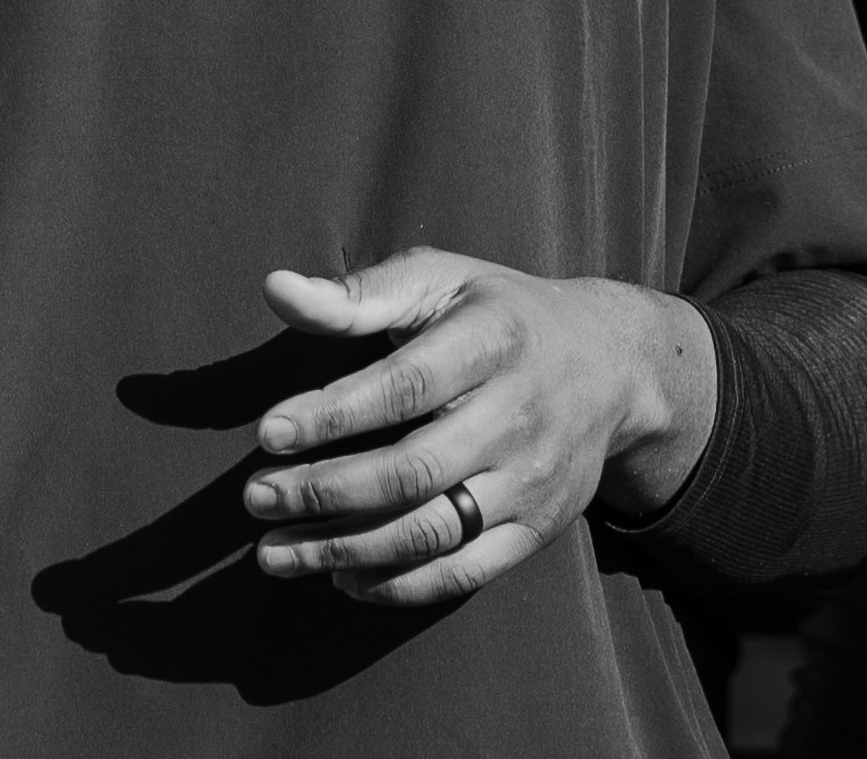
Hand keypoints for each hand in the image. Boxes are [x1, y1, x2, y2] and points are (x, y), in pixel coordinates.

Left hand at [242, 247, 716, 606]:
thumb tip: (275, 290)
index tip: (267, 434)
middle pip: (413, 471)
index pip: (405, 387)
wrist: (611, 365)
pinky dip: (397, 585)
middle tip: (255, 498)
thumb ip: (358, 294)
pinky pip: (463, 573)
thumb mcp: (439, 280)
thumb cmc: (497, 312)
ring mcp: (531, 482)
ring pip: (432, 533)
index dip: (333, 414)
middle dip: (325, 491)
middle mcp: (518, 416)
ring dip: (345, 549)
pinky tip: (340, 574)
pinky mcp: (538, 530)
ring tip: (273, 552)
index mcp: (491, 341)